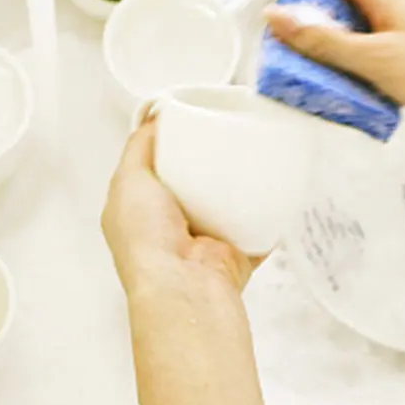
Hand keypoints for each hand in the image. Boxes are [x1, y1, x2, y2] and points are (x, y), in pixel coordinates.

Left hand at [102, 119, 253, 308]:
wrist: (185, 286)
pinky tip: (276, 184)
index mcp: (138, 213)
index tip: (188, 122)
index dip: (167, 146)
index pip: (151, 170)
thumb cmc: (147, 237)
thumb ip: (138, 147)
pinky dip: (265, 210)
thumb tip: (154, 118)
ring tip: (252, 150)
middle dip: (205, 160)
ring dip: (236, 183)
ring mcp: (204, 240)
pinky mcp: (235, 250)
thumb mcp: (128, 180)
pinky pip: (256, 224)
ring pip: (223, 202)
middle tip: (224, 132)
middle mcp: (169, 228)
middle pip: (190, 182)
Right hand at [263, 0, 404, 148]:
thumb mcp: (374, 60)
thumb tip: (281, 18)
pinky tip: (339, 83)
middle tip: (280, 40)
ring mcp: (400, 24)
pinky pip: (364, 46)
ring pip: (348, 23)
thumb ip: (323, 40)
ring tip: (304, 66)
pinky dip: (346, 60)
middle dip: (303, 14)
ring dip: (325, 42)